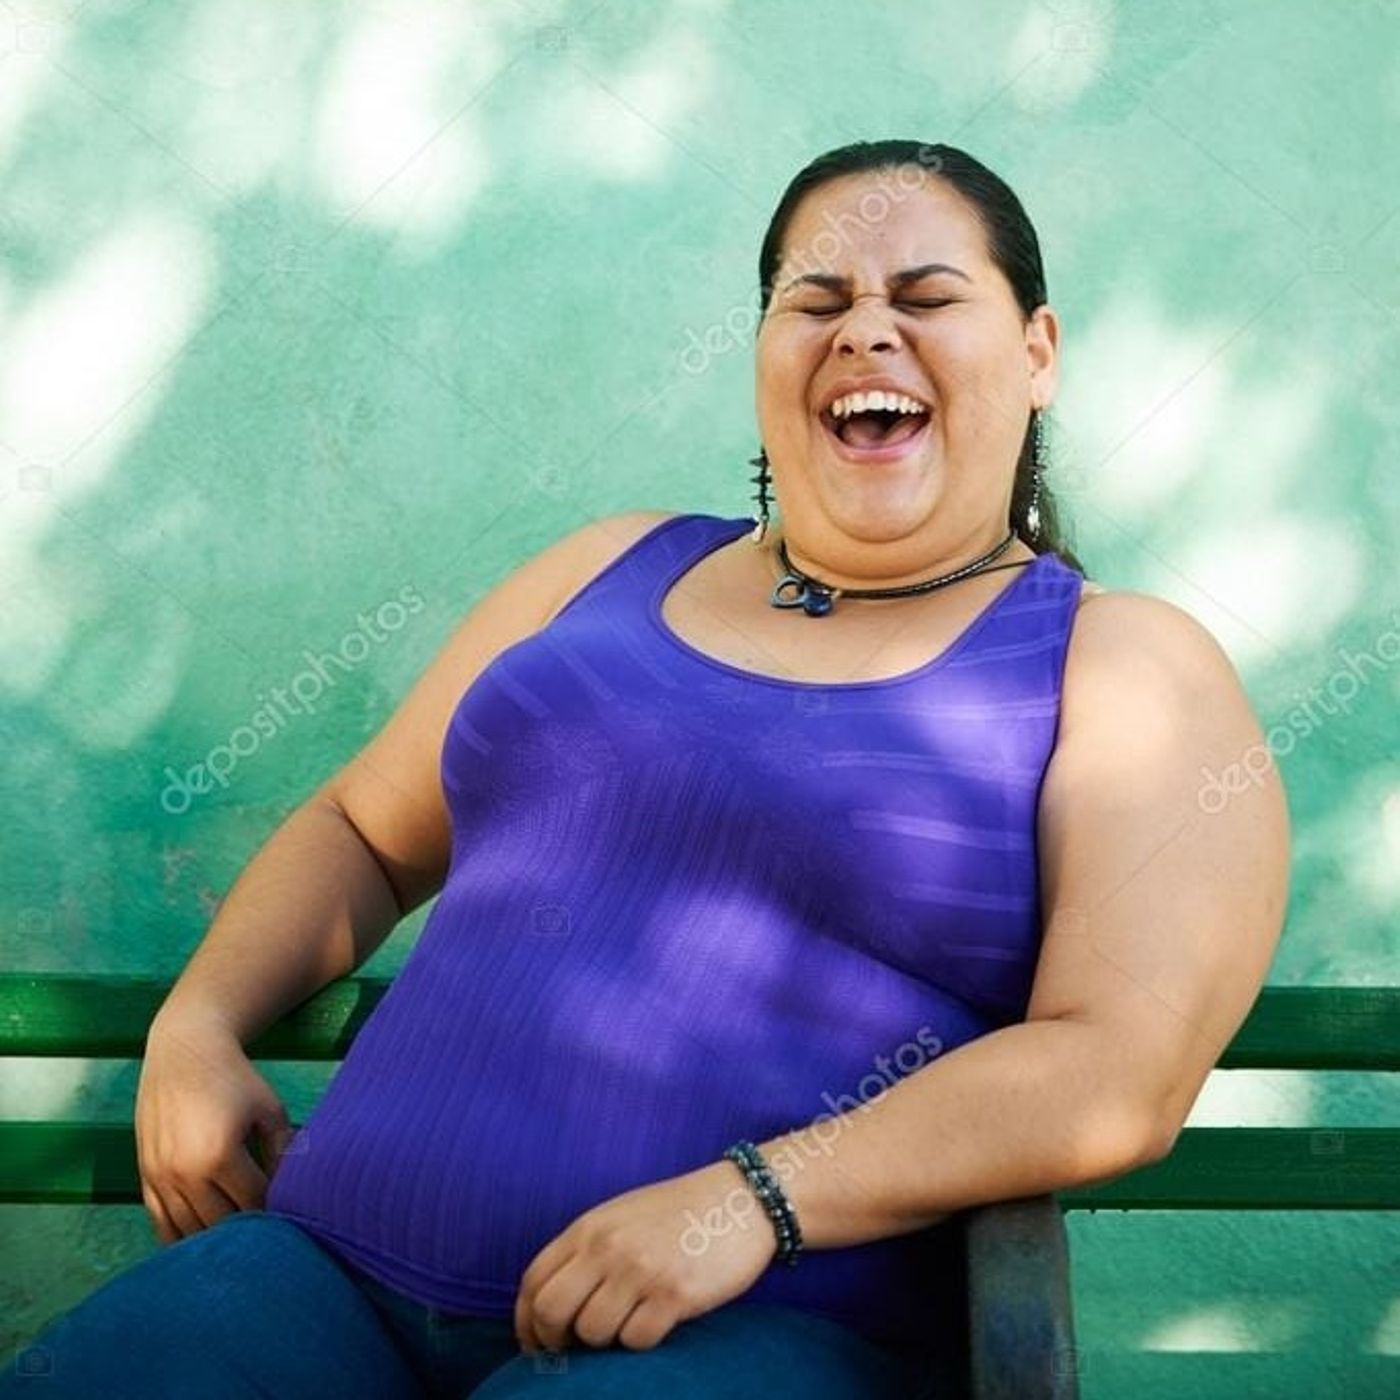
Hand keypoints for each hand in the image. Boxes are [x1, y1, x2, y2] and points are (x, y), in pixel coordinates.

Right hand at [135, 1011, 297, 1243]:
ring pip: (189, 1230)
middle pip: (221, 1224)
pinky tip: (201, 1238)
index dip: (274, 1210)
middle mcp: (184, 1173)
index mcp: (219, 1156)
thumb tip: (294, 1191)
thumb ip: (284, 1151)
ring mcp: (160, 1178)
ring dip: (214, 1236)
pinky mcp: (145, 1176)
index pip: (253, 1203)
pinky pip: (161, 1223)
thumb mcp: (269, 1109)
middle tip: (265, 1227)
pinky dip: (180, 1236)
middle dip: (246, 1229)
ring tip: (238, 1234)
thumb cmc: (233, 1078)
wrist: (184, 1052)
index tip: (287, 1211)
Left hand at [514, 1159, 779, 1354]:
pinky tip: (657, 1322)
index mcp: (589, 1227)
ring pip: (593, 1332)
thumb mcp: (620, 1217)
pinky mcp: (674, 1294)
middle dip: (556, 1341)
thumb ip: (586, 1251)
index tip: (536, 1344)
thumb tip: (551, 1306)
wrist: (741, 1198)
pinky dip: (641, 1342)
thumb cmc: (678, 1212)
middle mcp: (608, 1247)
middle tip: (574, 1348)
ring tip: (627, 1325)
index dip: (525, 1323)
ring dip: (605, 1342)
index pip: (533, 1282)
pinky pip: (637, 1340)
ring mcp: (640, 1271)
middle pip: (550, 1311)